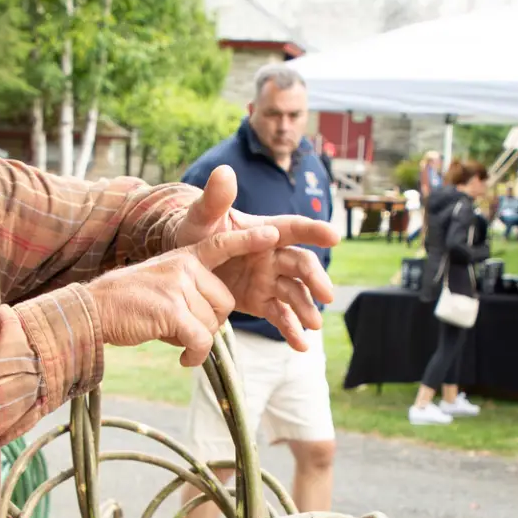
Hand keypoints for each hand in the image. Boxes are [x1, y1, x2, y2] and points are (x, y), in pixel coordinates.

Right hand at [89, 225, 283, 367]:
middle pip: (224, 303)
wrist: (92, 311)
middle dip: (210, 324)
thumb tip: (212, 320)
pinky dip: (195, 355)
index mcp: (183, 257)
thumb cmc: (127, 304)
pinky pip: (201, 340)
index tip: (273, 235)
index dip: (248, 241)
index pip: (221, 244)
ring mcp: (178, 287)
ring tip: (173, 339)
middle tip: (183, 329)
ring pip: (212, 325)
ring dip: (197, 341)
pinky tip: (183, 360)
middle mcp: (184, 267)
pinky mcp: (172, 310)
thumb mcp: (161, 285)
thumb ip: (189, 291)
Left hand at [171, 165, 339, 348]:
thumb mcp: (201, 218)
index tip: (334, 236)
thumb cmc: (195, 233)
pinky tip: (300, 345)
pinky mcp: (262, 301)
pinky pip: (281, 316)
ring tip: (314, 326)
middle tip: (325, 295)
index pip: (293, 228)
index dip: (314, 231)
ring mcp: (270, 280)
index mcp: (264, 231)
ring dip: (307, 308)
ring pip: (295, 293)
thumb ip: (214, 199)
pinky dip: (291, 330)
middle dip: (315, 279)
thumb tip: (224, 172)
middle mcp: (273, 255)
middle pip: (301, 265)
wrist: (184, 264)